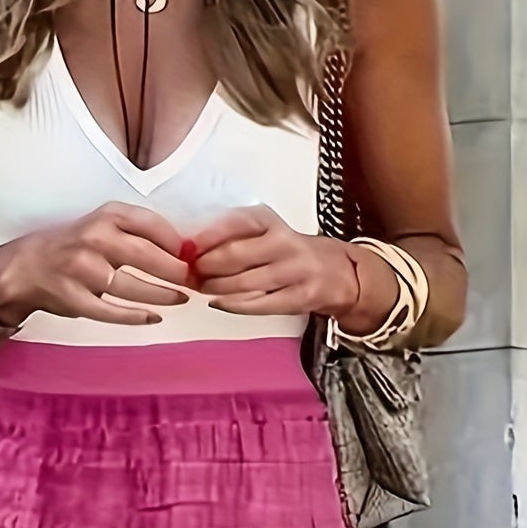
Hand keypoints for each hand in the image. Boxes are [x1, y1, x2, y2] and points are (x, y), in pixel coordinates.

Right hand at [0, 204, 191, 327]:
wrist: (23, 269)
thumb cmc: (70, 248)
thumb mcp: (99, 226)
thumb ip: (133, 234)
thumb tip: (180, 251)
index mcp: (104, 216)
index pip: (151, 225)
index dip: (177, 243)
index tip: (193, 255)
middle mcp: (94, 238)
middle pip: (147, 255)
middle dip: (175, 271)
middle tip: (193, 281)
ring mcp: (83, 270)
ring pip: (133, 286)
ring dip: (162, 296)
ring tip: (180, 299)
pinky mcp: (75, 298)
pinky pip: (112, 312)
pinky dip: (136, 317)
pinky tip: (154, 318)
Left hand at [192, 205, 400, 331]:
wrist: (340, 273)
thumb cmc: (292, 253)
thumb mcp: (268, 233)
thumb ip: (235, 238)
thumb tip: (192, 250)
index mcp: (272, 222)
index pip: (234, 223)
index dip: (206, 238)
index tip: (185, 248)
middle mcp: (284, 243)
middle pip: (234, 256)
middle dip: (205, 267)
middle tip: (188, 274)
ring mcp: (293, 272)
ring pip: (243, 283)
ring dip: (215, 288)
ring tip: (200, 288)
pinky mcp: (299, 298)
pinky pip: (258, 304)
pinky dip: (233, 305)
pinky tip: (218, 303)